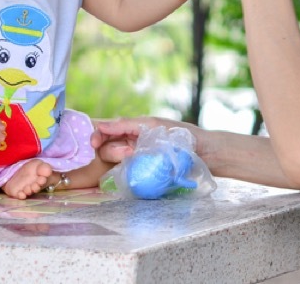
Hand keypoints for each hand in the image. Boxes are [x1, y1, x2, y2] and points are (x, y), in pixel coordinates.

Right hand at [92, 116, 209, 163]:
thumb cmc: (183, 136)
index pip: (108, 130)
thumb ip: (128, 124)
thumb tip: (103, 124)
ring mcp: (138, 159)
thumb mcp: (155, 125)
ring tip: (134, 158)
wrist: (206, 154)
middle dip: (112, 150)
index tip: (93, 142)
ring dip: (119, 159)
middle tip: (128, 152)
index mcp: (135, 128)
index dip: (97, 135)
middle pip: (107, 147)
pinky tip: (128, 173)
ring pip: (114, 161)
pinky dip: (122, 174)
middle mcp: (133, 143)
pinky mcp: (144, 173)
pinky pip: (125, 174)